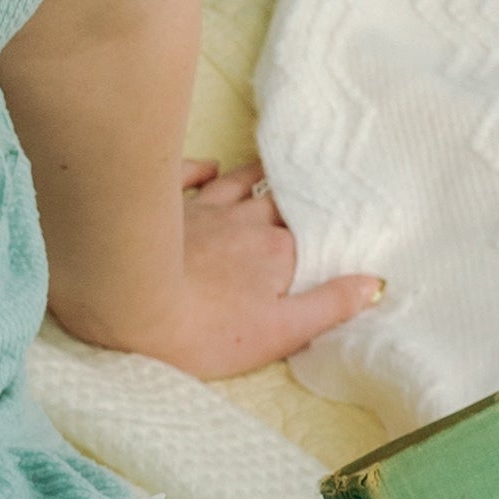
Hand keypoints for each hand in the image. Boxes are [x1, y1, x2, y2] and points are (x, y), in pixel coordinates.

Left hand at [58, 162, 379, 382]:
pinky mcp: (162, 205)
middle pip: (277, 206)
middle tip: (305, 194)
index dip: (322, 232)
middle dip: (292, 202)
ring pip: (237, 183)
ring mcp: (203, 208)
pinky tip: (207, 165)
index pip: (310, 237)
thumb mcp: (277, 333)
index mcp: (277, 253)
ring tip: (270, 171)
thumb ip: (328, 308)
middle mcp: (245, 222)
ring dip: (255, 178)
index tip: (335, 224)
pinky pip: (186, 175)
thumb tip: (374, 284)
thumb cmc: (203, 330)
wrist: (125, 302)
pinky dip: (200, 168)